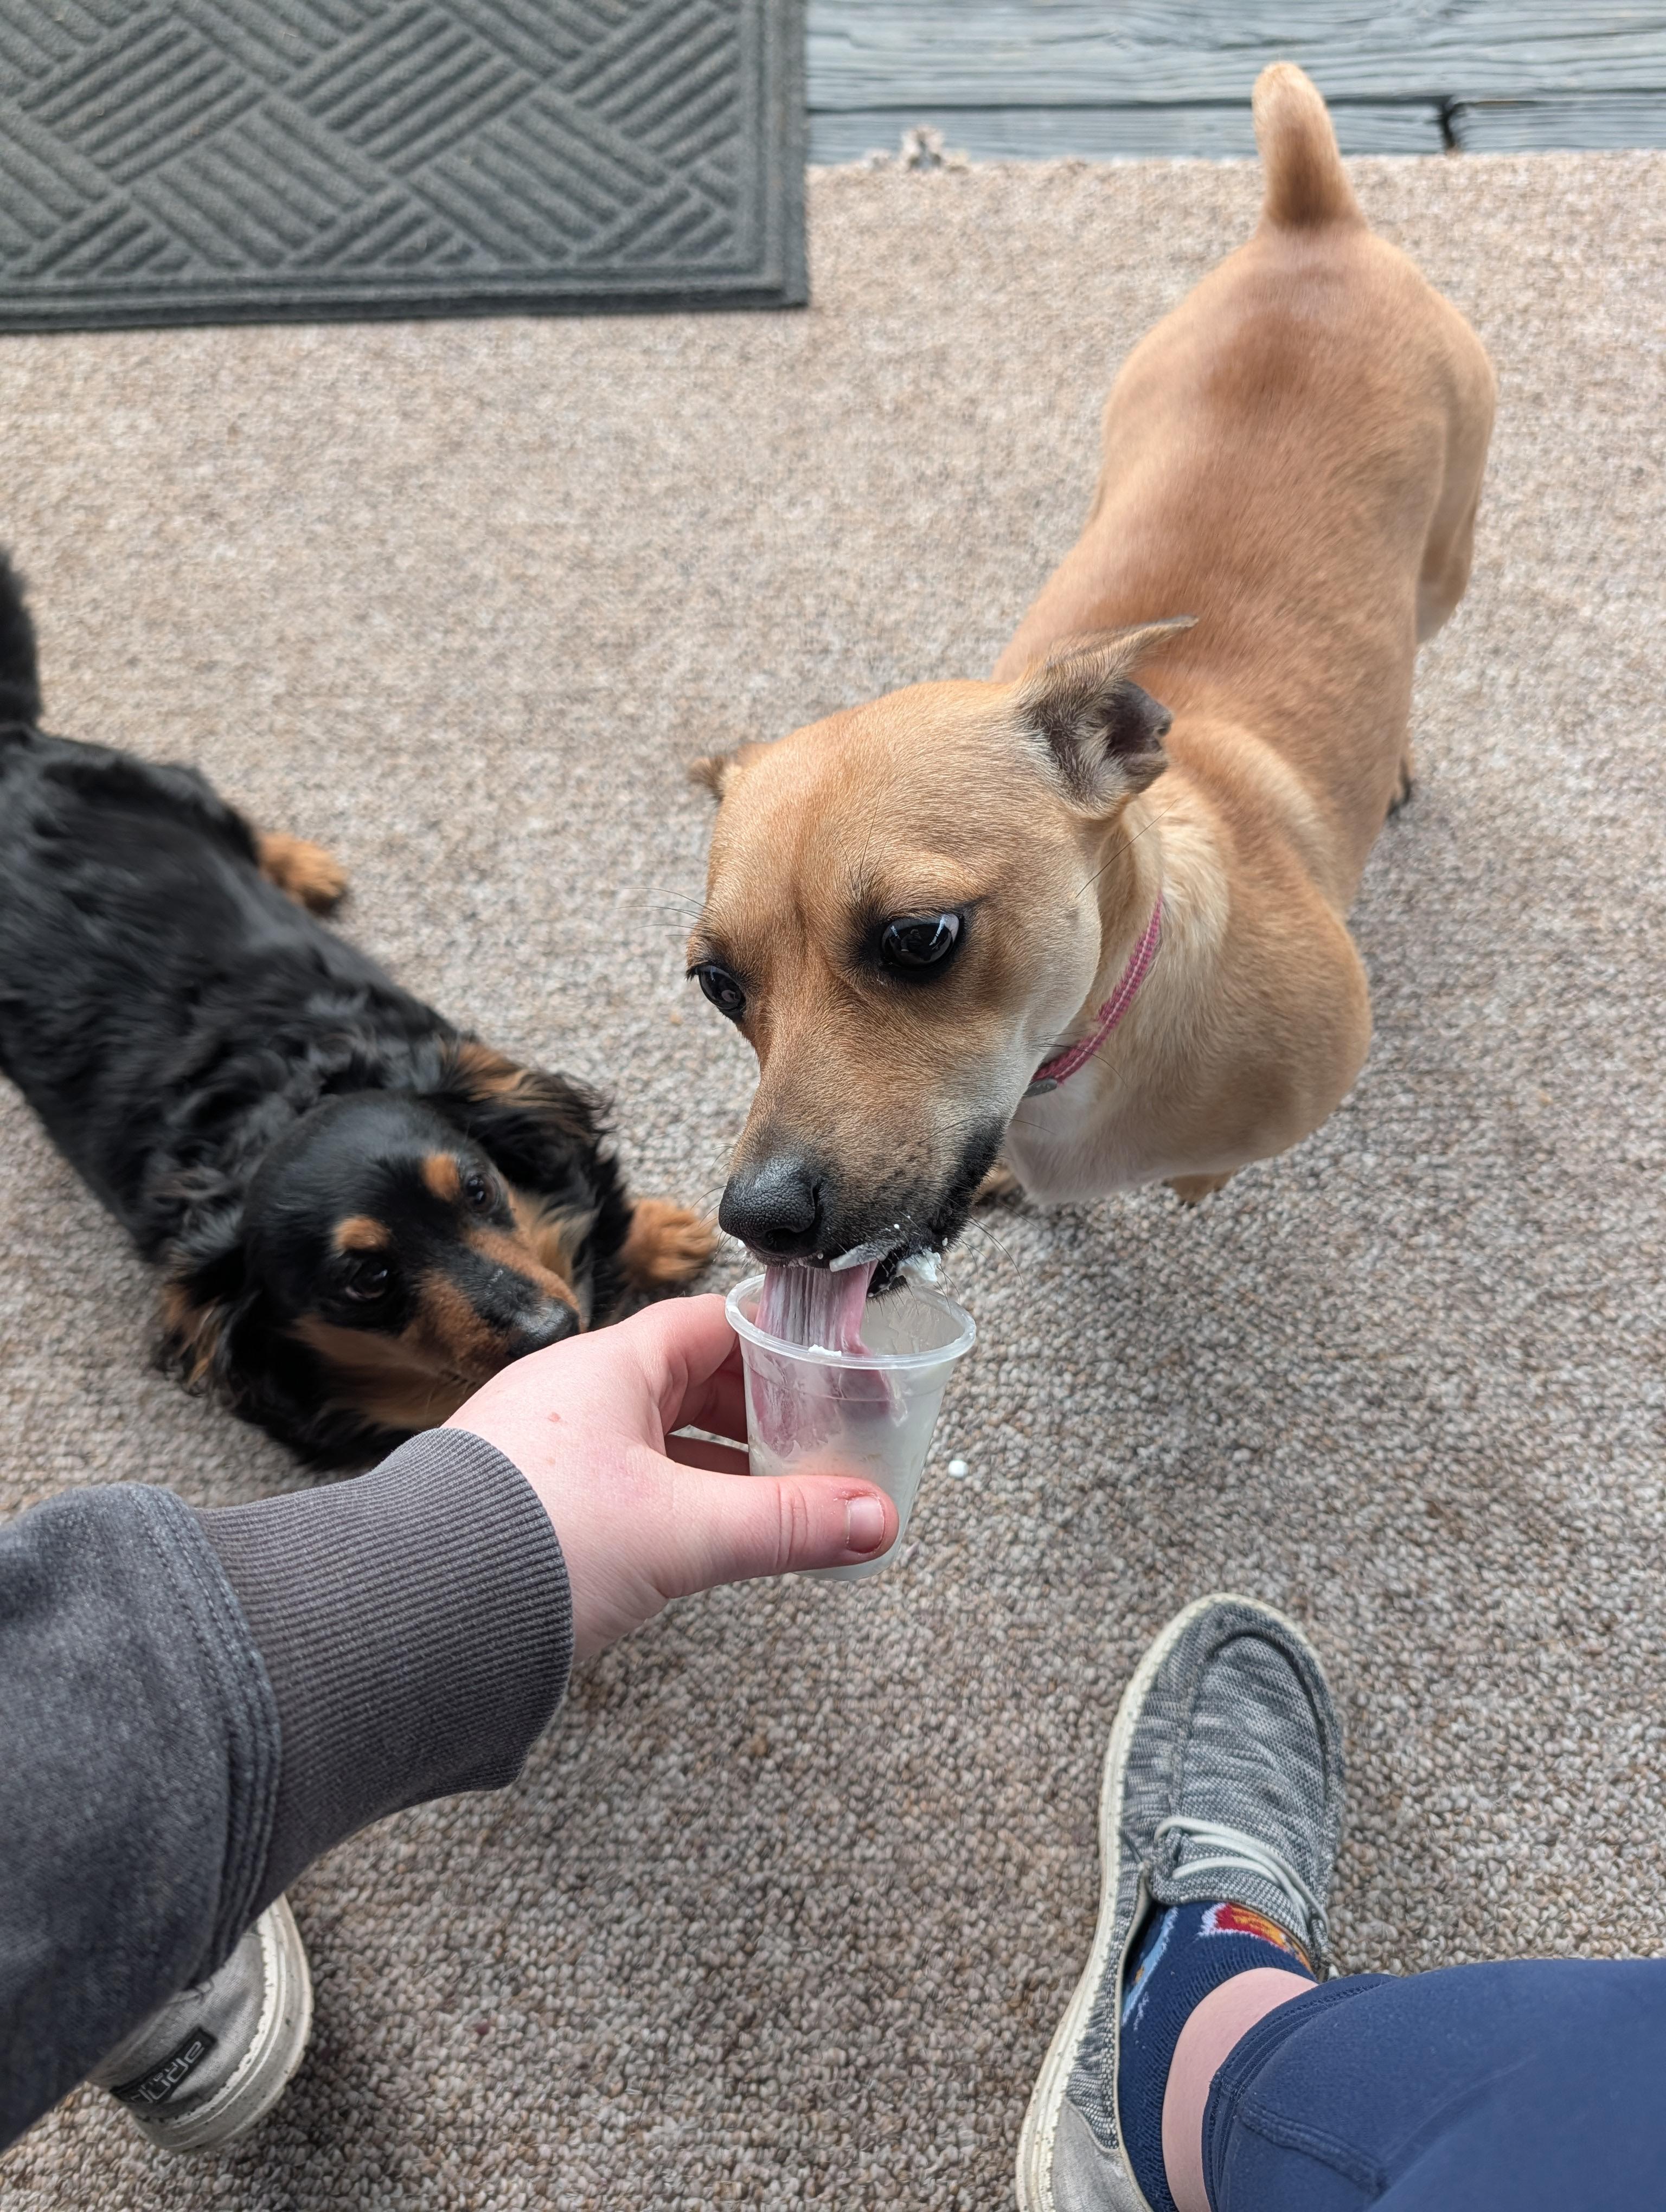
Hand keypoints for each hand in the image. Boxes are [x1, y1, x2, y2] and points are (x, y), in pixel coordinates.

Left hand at [446, 1294, 895, 1656]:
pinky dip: (675, 1499)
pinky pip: (622, 1482)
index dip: (777, 1342)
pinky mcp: (530, 1506)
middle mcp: (573, 1395)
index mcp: (608, 1367)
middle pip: (689, 1382)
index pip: (710, 1325)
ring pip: (655, 1438)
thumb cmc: (534, 1545)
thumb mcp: (683, 1531)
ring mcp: (547, 1450)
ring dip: (719, 1463)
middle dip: (759, 1412)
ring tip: (779, 1497)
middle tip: (821, 1441)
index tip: (831, 1368)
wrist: (411, 1620)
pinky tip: (704, 1536)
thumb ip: (785, 1525)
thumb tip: (875, 1520)